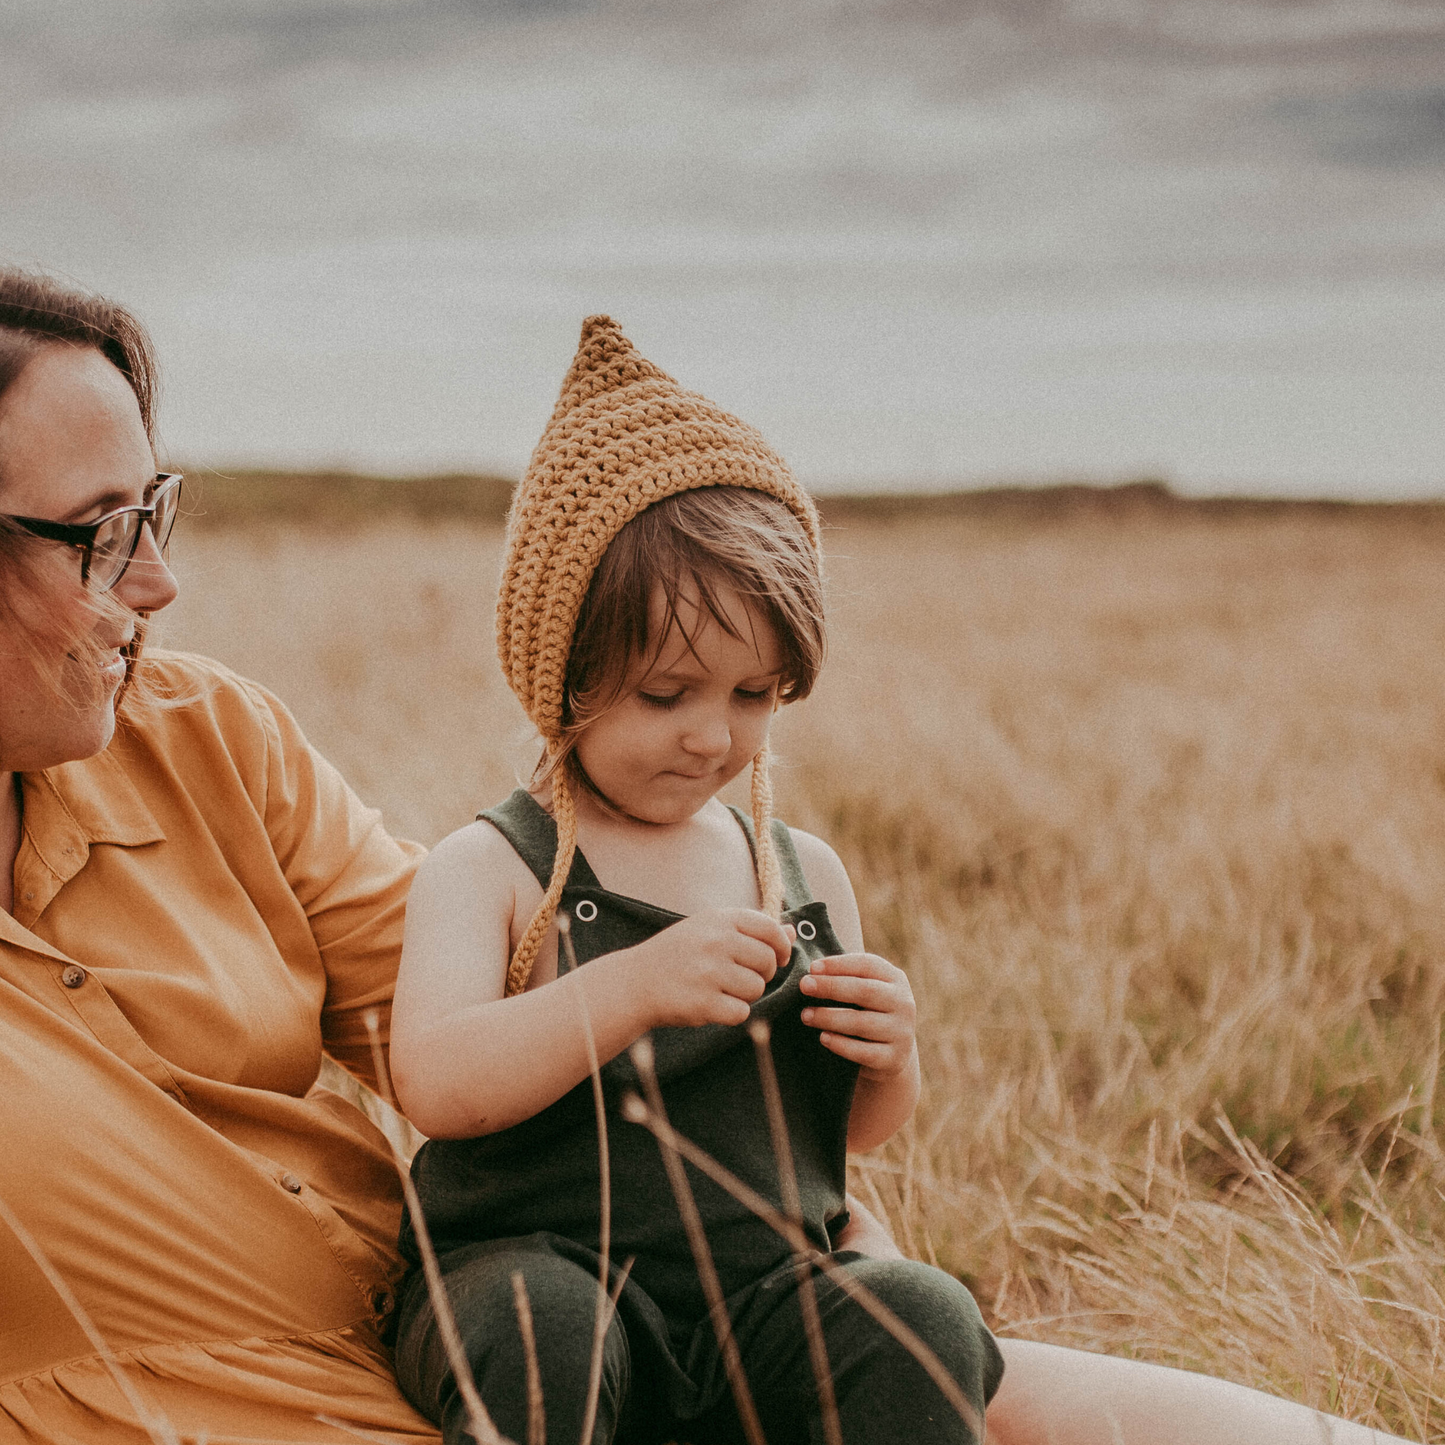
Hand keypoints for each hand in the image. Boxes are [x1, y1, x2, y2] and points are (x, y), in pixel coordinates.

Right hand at [625, 909, 792, 1030]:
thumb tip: (792, 932)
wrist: (634, 982)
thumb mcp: (709, 929)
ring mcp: (709, 972)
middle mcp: (716, 942)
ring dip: (746, 995)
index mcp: (720, 919)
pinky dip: (732, 1013)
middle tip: (741, 978)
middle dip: (762, 975)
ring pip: (757, 989)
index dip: (781, 947)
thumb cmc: (677, 954)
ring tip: (722, 990)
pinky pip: (742, 1012)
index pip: (771, 929)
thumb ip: (750, 930)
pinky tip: (712, 1005)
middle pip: (768, 962)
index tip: (778, 958)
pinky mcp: (704, 1003)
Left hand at [799, 952, 916, 1078]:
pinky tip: (823, 1038)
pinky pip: (864, 1052)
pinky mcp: (894, 1059)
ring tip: (805, 1015)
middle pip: (865, 991)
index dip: (839, 964)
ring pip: (862, 1022)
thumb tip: (812, 972)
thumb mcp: (864, 991)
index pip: (867, 965)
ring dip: (829, 1017)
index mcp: (896, 980)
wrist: (892, 1054)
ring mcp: (901, 1032)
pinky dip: (841, 1044)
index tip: (812, 967)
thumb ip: (845, 977)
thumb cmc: (868, 1012)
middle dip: (831, 987)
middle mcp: (904, 1003)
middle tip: (804, 985)